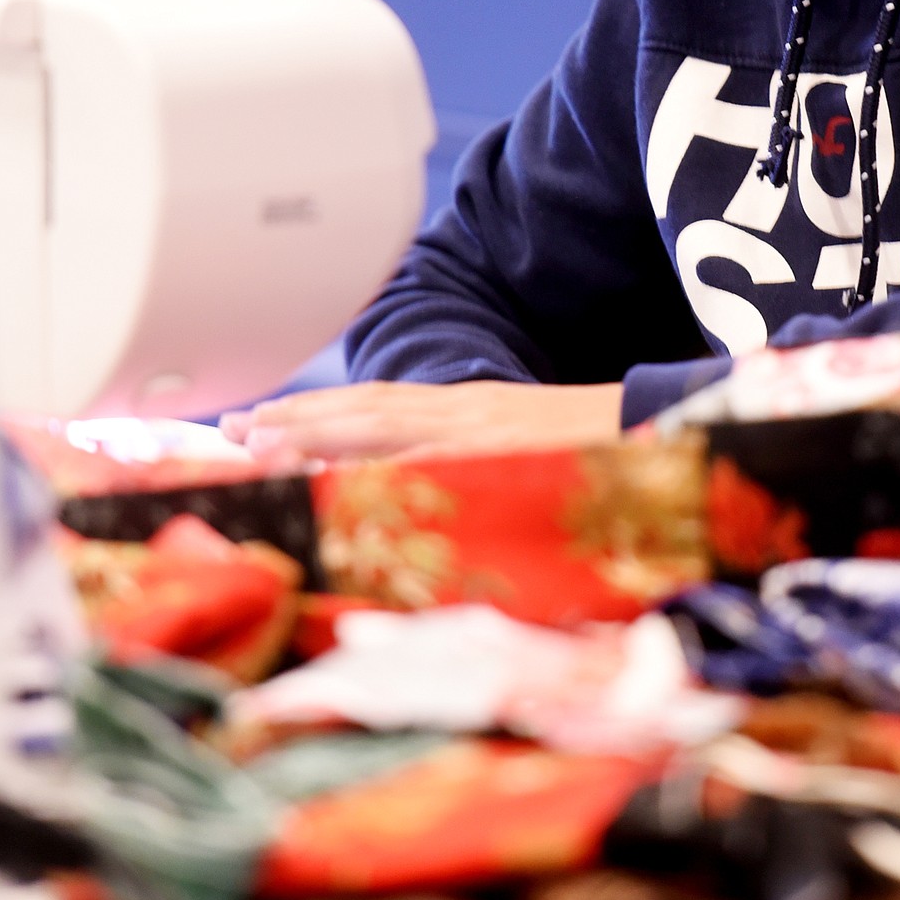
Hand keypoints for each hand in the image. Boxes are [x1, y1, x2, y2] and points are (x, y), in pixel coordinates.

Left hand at [218, 378, 623, 460]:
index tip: (257, 426)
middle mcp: (469, 414)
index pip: (378, 408)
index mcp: (471, 412)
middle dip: (295, 422)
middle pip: (368, 411)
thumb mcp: (528, 450)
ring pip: (387, 426)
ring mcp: (485, 432)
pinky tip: (337, 475)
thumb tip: (428, 491)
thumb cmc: (604, 450)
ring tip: (258, 443)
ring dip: (318, 433)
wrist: (669, 428)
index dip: (315, 414)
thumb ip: (477, 464)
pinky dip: (381, 463)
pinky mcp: (507, 452)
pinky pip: (432, 458)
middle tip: (231, 432)